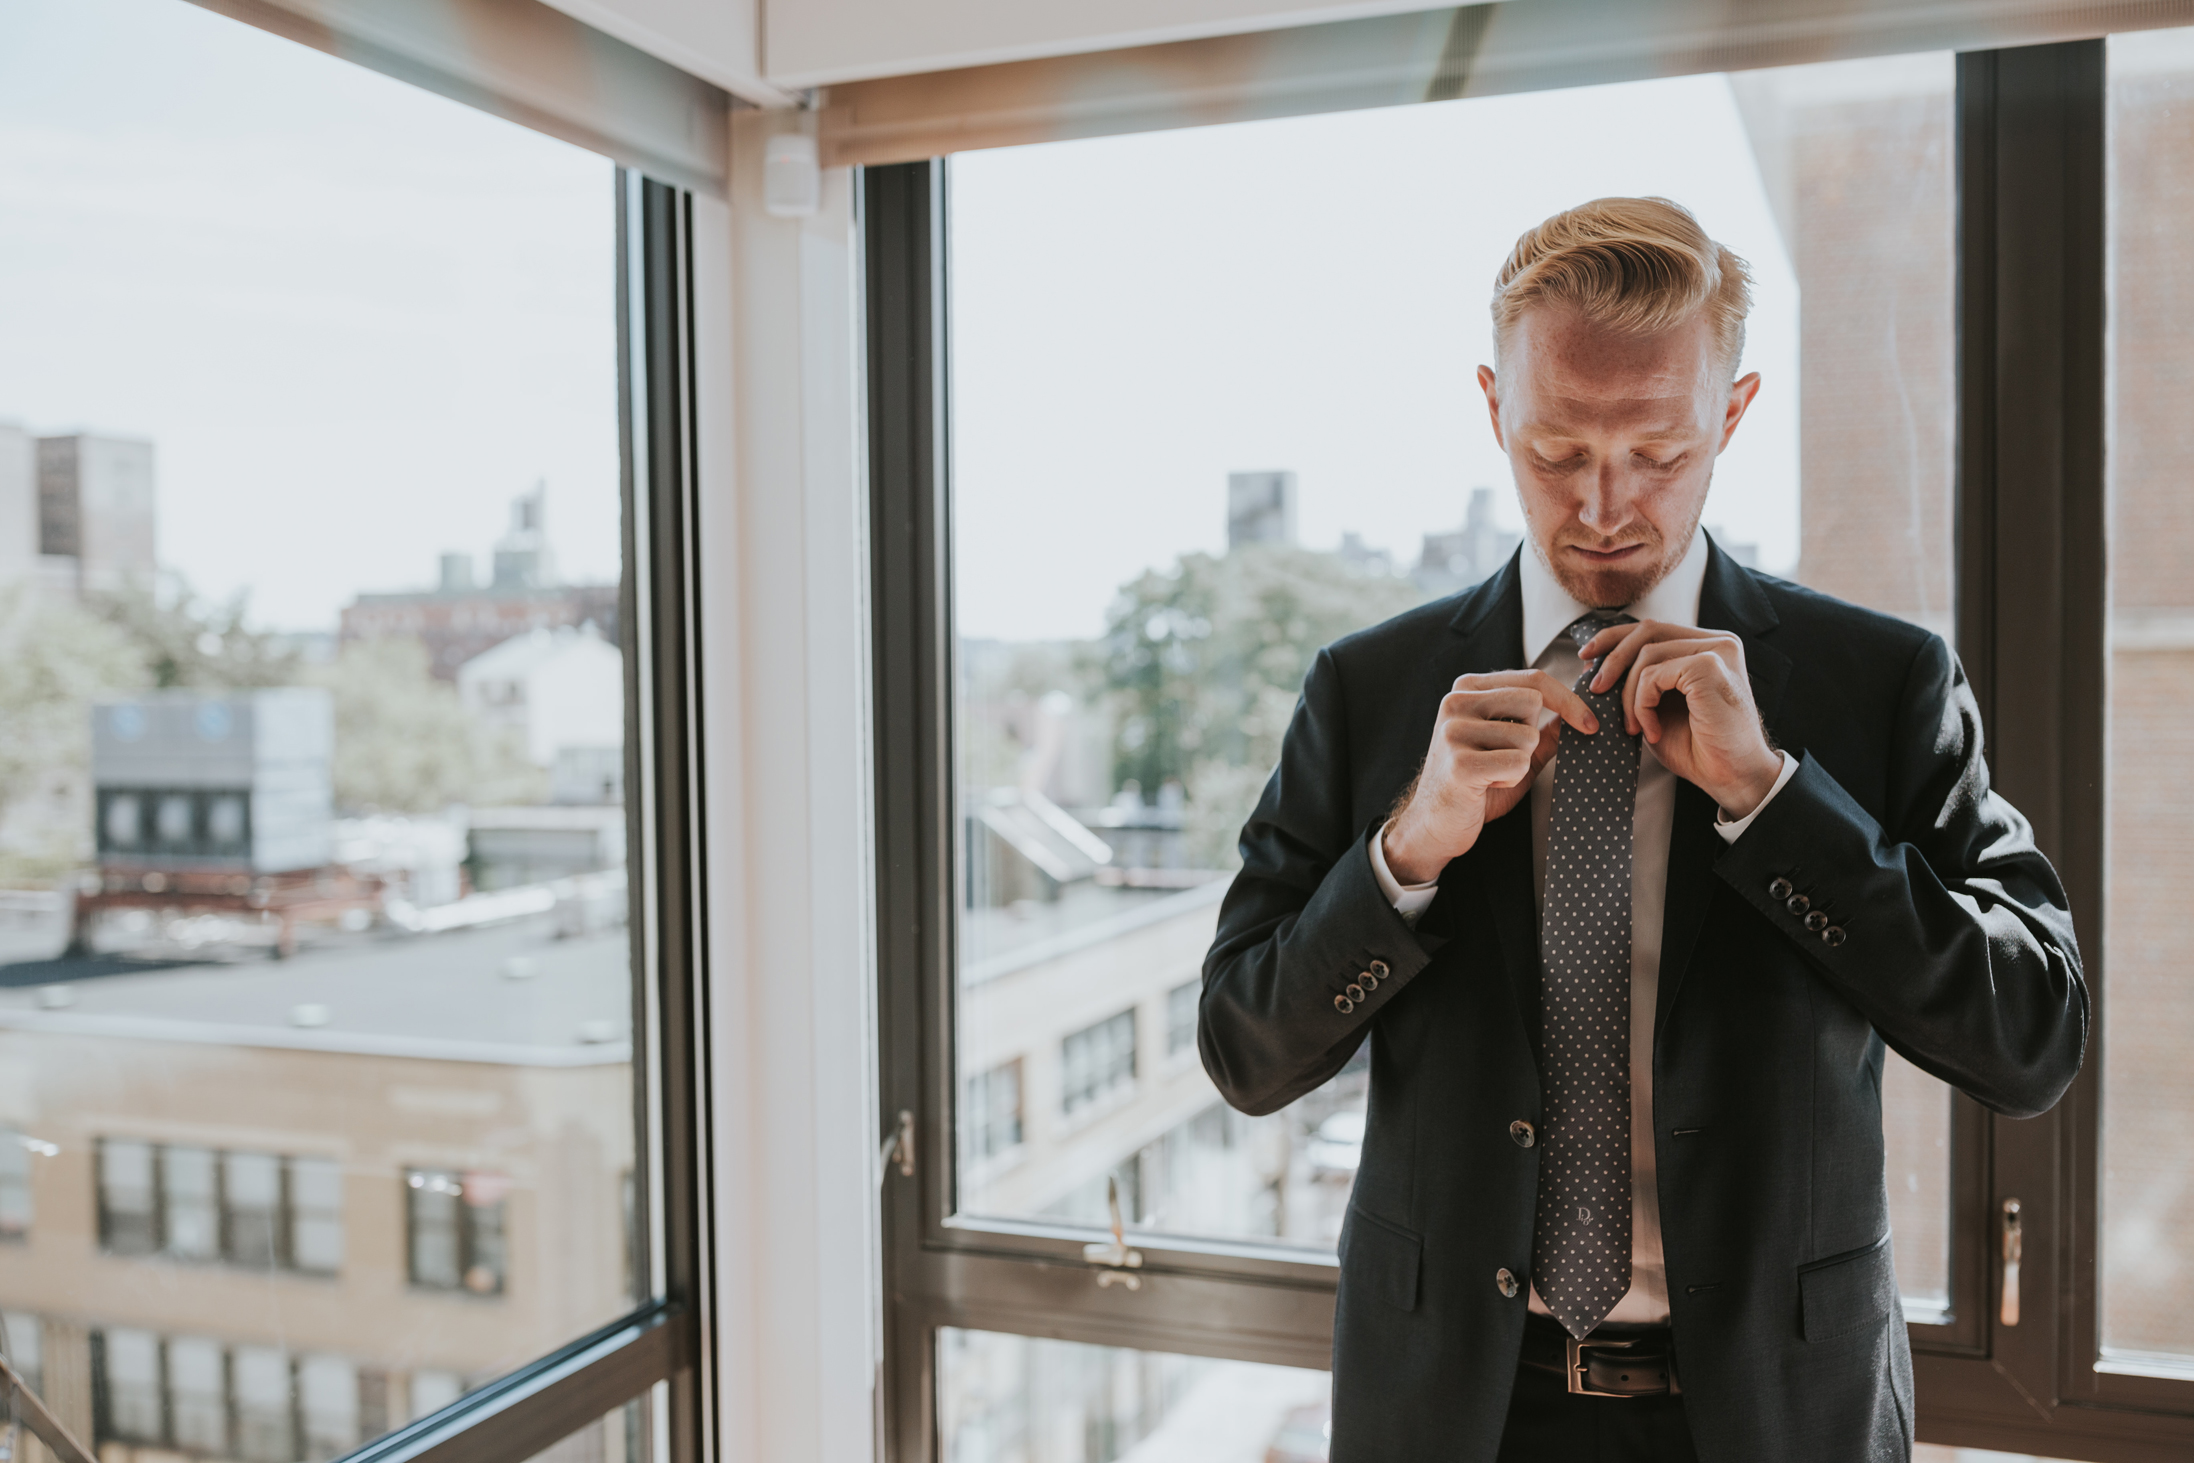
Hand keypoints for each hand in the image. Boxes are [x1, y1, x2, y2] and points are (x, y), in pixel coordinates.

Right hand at [1382, 670, 1598, 883]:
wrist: (1435, 824)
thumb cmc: (1476, 785)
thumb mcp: (1514, 750)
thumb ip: (1544, 729)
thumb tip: (1581, 711)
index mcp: (1467, 689)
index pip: (1532, 679)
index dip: (1569, 700)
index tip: (1590, 723)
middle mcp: (1455, 702)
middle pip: (1533, 701)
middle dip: (1532, 737)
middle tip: (1505, 758)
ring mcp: (1453, 730)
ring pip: (1528, 737)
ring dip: (1520, 764)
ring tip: (1491, 775)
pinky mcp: (1459, 762)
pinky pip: (1517, 764)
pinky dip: (1510, 780)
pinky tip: (1486, 786)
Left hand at [1578, 619, 1781, 818]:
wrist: (1731, 776)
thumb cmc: (1697, 747)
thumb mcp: (1659, 706)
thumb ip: (1638, 680)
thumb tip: (1594, 662)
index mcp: (1707, 646)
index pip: (1654, 628)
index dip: (1614, 638)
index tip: (1586, 657)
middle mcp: (1718, 641)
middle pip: (1648, 631)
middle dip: (1612, 658)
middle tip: (1594, 689)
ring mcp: (1717, 651)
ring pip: (1646, 654)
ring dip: (1628, 696)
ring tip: (1632, 728)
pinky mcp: (1709, 666)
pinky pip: (1653, 675)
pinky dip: (1642, 705)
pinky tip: (1651, 730)